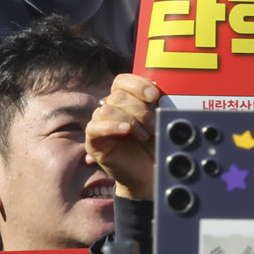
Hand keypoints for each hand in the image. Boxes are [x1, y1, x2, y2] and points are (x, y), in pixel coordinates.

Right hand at [86, 73, 160, 200]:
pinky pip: (94, 127)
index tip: (155, 96)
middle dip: (140, 110)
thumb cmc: (156, 145)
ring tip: (145, 136)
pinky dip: (112, 126)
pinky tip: (126, 131)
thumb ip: (156, 105)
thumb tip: (159, 93)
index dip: (138, 85)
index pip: (122, 81)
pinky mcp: (94, 142)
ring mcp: (100, 125)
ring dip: (131, 121)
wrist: (151, 173)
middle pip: (118, 96)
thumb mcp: (160, 121)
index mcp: (124, 101)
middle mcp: (110, 110)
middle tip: (154, 125)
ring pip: (107, 109)